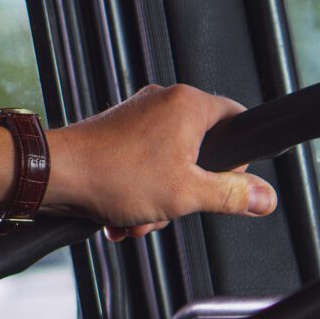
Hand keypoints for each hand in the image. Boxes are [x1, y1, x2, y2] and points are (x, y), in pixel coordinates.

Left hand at [0, 84, 276, 242]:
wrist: (54, 175)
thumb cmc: (113, 174)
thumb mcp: (187, 194)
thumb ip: (232, 195)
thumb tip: (265, 197)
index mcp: (189, 105)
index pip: (238, 120)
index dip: (239, 159)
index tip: (228, 182)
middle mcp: (164, 103)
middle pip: (201, 152)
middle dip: (186, 192)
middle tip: (171, 206)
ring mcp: (138, 117)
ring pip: (169, 166)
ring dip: (157, 201)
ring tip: (139, 215)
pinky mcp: (117, 134)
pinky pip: (142, 167)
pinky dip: (136, 194)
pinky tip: (122, 214)